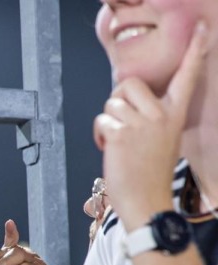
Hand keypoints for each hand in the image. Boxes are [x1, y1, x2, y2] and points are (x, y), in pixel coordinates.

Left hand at [94, 21, 207, 226]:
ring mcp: (142, 124)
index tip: (199, 29)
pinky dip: (99, 134)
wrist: (147, 201)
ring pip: (111, 103)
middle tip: (122, 123)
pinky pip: (101, 119)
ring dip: (107, 120)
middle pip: (129, 84)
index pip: (187, 77)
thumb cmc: (150, 173)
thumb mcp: (161, 139)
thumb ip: (150, 117)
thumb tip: (128, 104)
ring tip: (117, 141)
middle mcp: (161, 115)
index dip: (194, 51)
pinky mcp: (121, 133)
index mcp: (175, 115)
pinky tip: (108, 148)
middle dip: (117, 101)